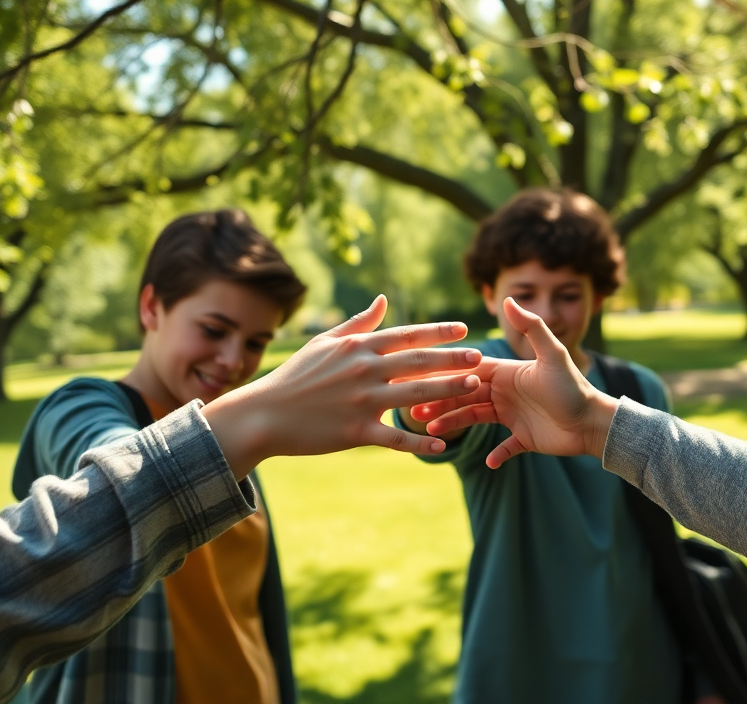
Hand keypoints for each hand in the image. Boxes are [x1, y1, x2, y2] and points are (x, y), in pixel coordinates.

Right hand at [203, 295, 481, 478]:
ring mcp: (362, 401)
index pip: (407, 335)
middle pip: (420, 362)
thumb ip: (359, 322)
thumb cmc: (296, 377)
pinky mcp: (355, 431)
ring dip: (449, 391)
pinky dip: (420, 442)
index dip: (439, 331)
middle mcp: (364, 370)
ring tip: (474, 388)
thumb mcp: (324, 342)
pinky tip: (442, 444)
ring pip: (416, 395)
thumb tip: (384, 301)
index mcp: (359, 347)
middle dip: (455, 359)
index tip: (465, 329)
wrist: (264, 414)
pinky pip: (395, 438)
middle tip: (482, 358)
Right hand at [411, 298, 618, 468]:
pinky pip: (505, 447)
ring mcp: (513, 416)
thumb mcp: (552, 355)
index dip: (445, 374)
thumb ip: (532, 327)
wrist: (594, 422)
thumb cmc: (573, 387)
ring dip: (454, 425)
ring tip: (432, 433)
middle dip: (440, 402)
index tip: (420, 377)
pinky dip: (497, 454)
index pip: (469, 371)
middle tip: (415, 410)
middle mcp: (506, 393)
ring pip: (475, 419)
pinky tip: (489, 462)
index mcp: (507, 373)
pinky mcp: (524, 438)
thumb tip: (508, 300)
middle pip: (465, 396)